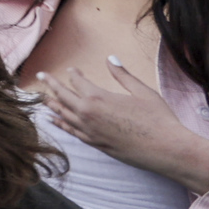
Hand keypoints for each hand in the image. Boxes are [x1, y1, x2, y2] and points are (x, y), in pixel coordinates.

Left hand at [42, 59, 208, 192]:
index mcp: (98, 98)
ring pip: (64, 114)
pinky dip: (60, 124)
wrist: (167, 150)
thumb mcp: (142, 91)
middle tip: (41, 75)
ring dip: (52, 103)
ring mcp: (90, 131)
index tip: (72, 70)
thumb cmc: (158, 119)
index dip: (74, 74)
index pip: (78, 82)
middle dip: (51, 84)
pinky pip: (72, 131)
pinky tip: (55, 120)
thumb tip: (110, 58)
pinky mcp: (95, 144)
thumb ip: (122, 75)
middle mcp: (88, 114)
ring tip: (42, 97)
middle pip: (63, 96)